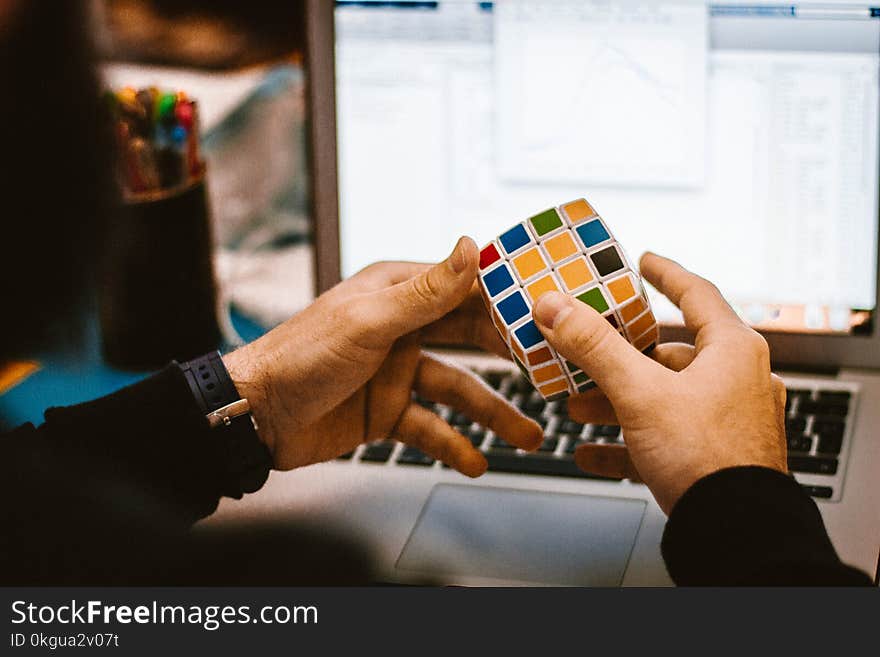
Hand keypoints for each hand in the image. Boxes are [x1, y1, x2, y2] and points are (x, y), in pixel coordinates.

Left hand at [223, 238, 542, 476]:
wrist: (254, 417)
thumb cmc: (301, 355)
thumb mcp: (369, 321)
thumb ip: (425, 292)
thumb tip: (471, 246)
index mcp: (397, 292)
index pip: (464, 289)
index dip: (506, 300)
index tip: (548, 311)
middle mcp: (402, 328)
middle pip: (469, 340)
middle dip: (509, 359)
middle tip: (549, 373)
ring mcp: (396, 372)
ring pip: (457, 390)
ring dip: (492, 414)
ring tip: (526, 435)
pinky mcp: (386, 411)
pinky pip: (429, 428)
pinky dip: (452, 444)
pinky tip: (475, 461)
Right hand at [532, 252, 786, 513]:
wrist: (736, 532)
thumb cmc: (708, 458)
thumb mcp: (640, 392)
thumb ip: (594, 346)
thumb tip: (555, 306)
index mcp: (732, 351)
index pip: (697, 294)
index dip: (666, 274)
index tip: (644, 262)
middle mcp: (736, 381)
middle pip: (668, 354)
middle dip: (619, 358)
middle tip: (586, 354)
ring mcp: (728, 421)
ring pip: (662, 398)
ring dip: (616, 402)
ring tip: (578, 410)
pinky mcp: (715, 457)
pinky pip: (664, 440)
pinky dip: (629, 442)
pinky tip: (593, 453)